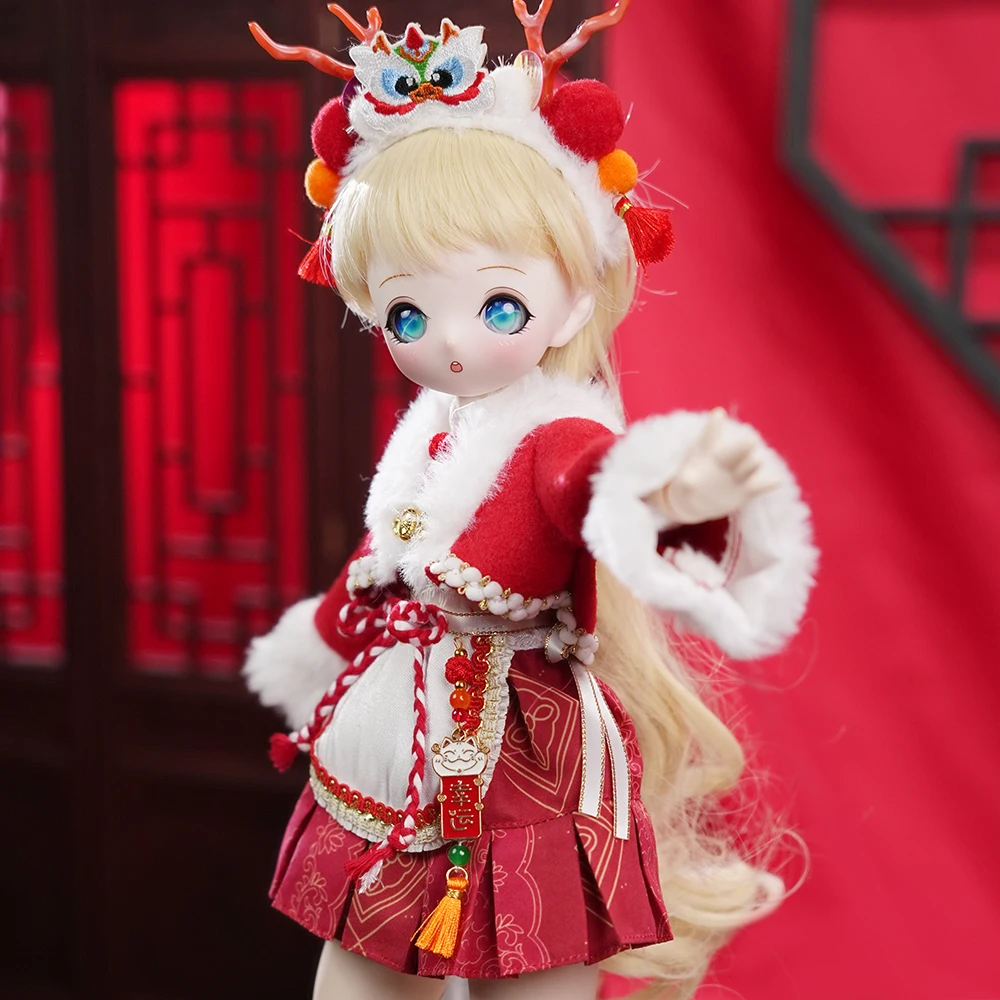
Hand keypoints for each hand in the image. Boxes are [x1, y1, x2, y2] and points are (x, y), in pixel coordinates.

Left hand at [645, 408, 780, 523]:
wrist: (697, 501)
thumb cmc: (688, 484)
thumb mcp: (683, 482)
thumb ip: (686, 480)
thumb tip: (688, 478)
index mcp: (709, 451)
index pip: (711, 436)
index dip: (715, 425)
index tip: (718, 413)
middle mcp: (727, 459)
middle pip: (736, 450)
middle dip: (742, 446)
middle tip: (750, 441)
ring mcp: (739, 473)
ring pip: (749, 465)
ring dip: (752, 463)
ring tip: (755, 461)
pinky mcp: (747, 489)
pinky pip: (760, 485)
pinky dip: (768, 483)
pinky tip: (776, 481)